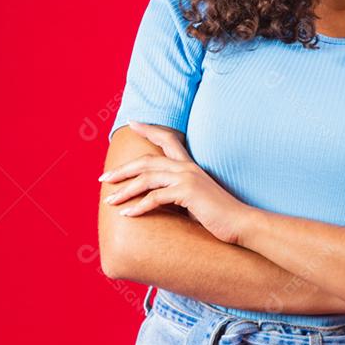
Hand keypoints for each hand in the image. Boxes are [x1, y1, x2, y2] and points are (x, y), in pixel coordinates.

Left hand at [99, 121, 253, 244]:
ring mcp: (187, 178)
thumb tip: (158, 200)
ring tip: (109, 200)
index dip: (149, 129)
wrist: (241, 222)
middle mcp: (187, 167)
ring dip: (124, 190)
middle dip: (123, 169)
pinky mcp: (187, 193)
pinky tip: (127, 214)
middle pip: (147, 160)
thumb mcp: (195, 200)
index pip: (167, 139)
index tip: (132, 122)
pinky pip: (155, 198)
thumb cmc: (219, 215)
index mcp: (190, 165)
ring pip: (146, 178)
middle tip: (104, 178)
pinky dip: (138, 206)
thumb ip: (178, 194)